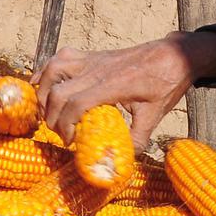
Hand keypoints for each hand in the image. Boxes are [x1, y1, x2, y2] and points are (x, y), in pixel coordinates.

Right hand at [35, 31, 215, 147]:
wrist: (173, 55)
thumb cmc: (165, 84)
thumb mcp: (155, 115)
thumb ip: (137, 139)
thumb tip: (122, 161)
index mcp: (113, 85)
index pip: (76, 104)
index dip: (66, 126)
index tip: (70, 142)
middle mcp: (97, 69)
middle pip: (58, 91)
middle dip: (51, 117)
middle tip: (60, 134)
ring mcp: (92, 59)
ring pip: (53, 70)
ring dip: (43, 92)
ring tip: (46, 112)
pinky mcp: (91, 55)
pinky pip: (59, 58)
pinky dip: (46, 72)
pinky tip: (42, 87)